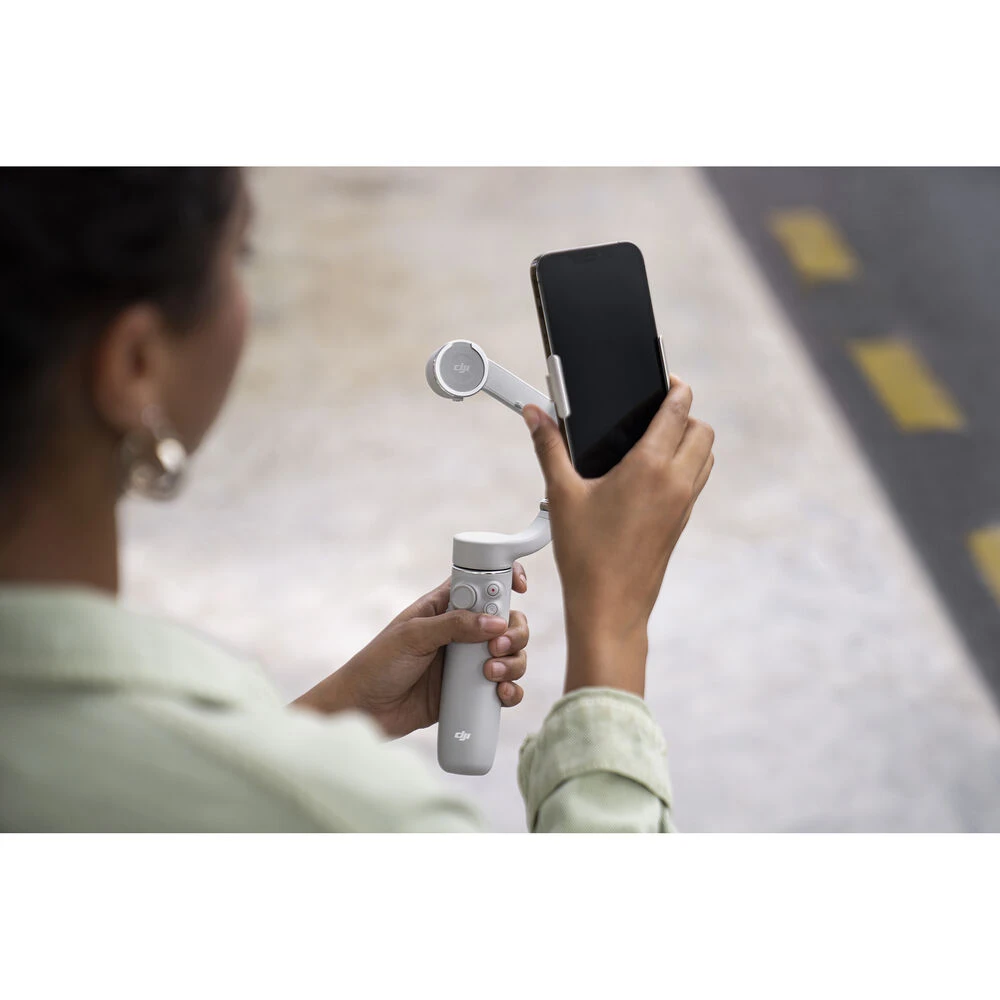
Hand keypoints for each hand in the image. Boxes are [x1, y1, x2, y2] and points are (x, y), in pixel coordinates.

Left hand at [293, 568, 530, 737]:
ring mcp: (468, 663)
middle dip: (514, 632)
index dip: (506, 579)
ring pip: (511, 655)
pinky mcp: (471, 692)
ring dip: (514, 662)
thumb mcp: (412, 637)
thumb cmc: (378, 665)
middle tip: (498, 646)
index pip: (483, 584)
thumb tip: (495, 623)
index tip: (521, 586)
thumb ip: (453, 626)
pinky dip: (512, 690)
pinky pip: (504, 688)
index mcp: (446, 607)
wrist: (364, 711)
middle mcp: (462, 632)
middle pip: (507, 621)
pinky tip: (502, 694)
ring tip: (491, 674)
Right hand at [523, 377, 713, 695]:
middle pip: (703, 429)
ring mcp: (684, 504)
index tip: (664, 380)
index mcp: (651, 467)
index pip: (680, 409)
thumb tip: (534, 414)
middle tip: (657, 410)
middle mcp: (676, 482)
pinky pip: (696, 481)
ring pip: (706, 456)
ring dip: (690, 440)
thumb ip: (548, 447)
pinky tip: (651, 475)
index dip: (675, 387)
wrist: (610, 608)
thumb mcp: (561, 494)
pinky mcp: (681, 523)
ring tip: (655, 439)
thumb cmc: (586, 556)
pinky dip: (685, 466)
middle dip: (685, 413)